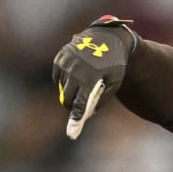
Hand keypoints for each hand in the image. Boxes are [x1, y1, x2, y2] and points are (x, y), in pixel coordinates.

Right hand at [51, 16, 138, 138]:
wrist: (108, 38)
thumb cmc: (114, 65)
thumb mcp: (114, 83)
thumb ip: (101, 100)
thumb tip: (87, 113)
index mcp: (90, 79)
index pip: (80, 105)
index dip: (76, 120)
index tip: (71, 134)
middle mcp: (75, 71)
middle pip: (67, 99)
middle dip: (72, 105)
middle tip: (80, 105)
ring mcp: (66, 63)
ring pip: (62, 89)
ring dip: (70, 91)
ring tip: (84, 82)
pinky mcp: (60, 57)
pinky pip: (58, 77)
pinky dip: (65, 79)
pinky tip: (77, 73)